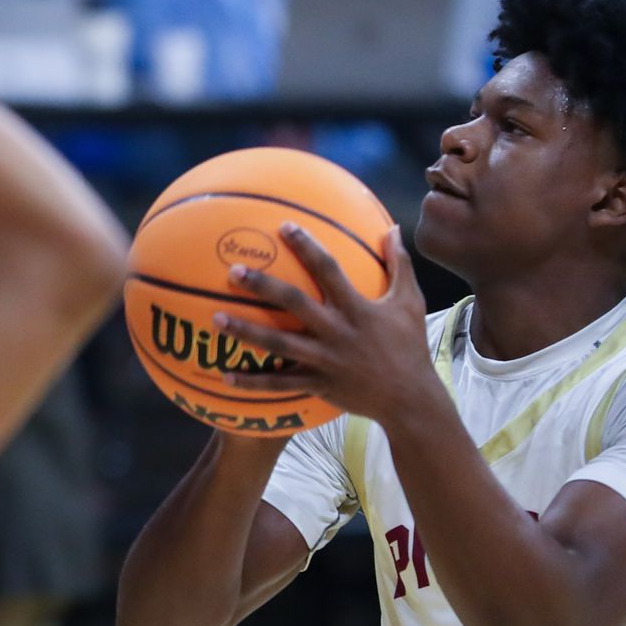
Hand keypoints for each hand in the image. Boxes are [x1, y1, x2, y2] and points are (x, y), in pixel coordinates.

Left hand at [214, 222, 436, 424]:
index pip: (328, 269)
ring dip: (245, 331)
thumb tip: (393, 229)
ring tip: (216, 319)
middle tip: (233, 271)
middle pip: (293, 303)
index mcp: (356, 307)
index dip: (306, 246)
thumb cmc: (408, 346)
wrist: (409, 398)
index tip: (284, 226)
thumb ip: (399, 264)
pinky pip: (279, 385)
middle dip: (263, 286)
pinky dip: (252, 382)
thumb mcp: (410, 301)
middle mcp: (335, 331)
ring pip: (278, 344)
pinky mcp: (317, 384)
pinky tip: (226, 376)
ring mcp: (323, 360)